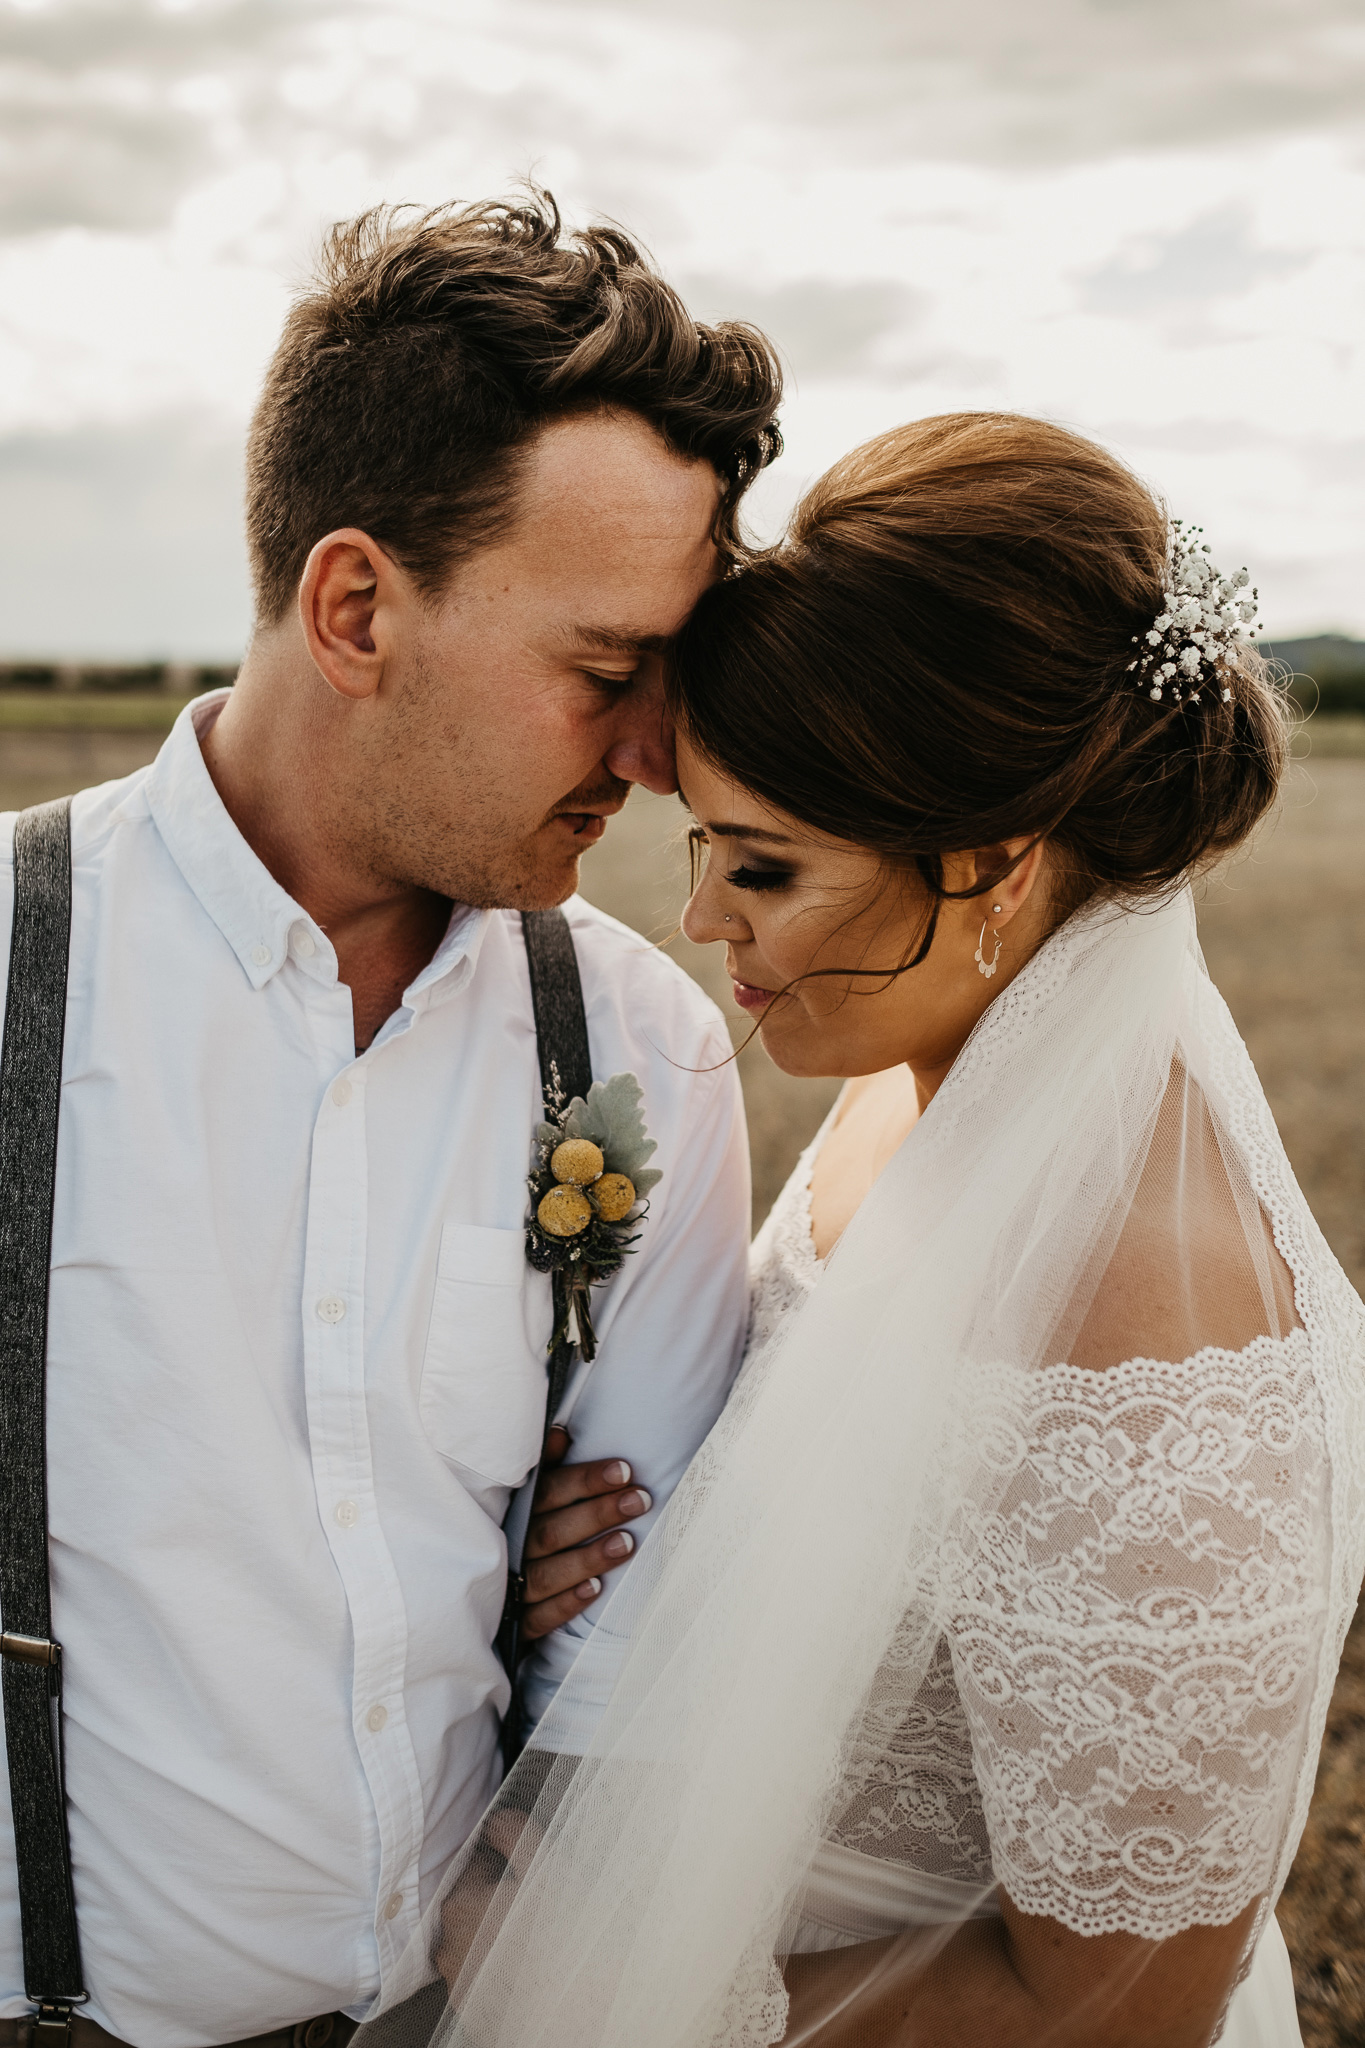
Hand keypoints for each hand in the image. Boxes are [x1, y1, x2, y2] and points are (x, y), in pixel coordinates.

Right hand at [520, 1424, 651, 1641]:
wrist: (484, 1587)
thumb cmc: (522, 1531)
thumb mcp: (529, 1497)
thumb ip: (545, 1468)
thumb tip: (560, 1434)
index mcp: (514, 1512)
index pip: (548, 1492)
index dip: (585, 1481)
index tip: (624, 1471)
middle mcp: (510, 1548)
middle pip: (552, 1531)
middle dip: (597, 1514)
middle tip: (640, 1500)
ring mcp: (511, 1588)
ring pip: (547, 1574)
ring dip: (587, 1558)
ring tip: (627, 1543)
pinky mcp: (516, 1624)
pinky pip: (539, 1617)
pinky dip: (566, 1603)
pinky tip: (596, 1590)